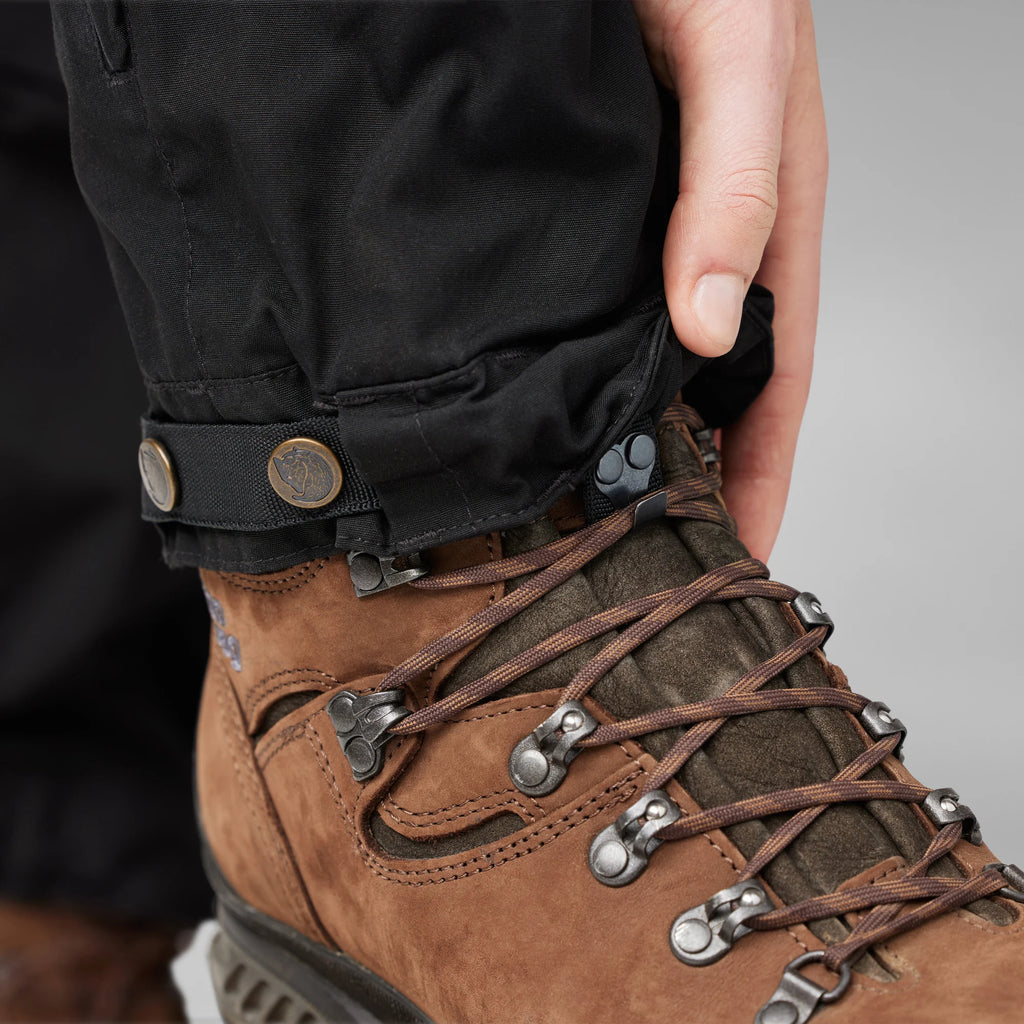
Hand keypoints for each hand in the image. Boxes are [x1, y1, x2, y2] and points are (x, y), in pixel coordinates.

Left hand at [634, 0, 826, 561]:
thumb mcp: (738, 70)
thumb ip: (736, 187)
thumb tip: (707, 323)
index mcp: (768, 222)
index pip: (775, 377)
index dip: (760, 469)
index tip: (737, 550)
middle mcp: (707, 238)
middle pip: (711, 385)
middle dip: (694, 470)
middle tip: (652, 553)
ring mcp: (647, 232)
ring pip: (648, 355)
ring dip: (631, 427)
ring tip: (596, 501)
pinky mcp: (591, 212)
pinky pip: (591, 308)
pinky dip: (579, 366)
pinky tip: (547, 398)